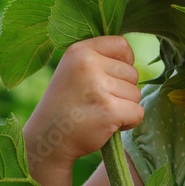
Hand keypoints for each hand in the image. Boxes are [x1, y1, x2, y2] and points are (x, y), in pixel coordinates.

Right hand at [23, 36, 142, 171]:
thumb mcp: (74, 70)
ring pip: (136, 93)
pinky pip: (137, 112)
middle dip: (123, 90)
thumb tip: (130, 56)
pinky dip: (129, 122)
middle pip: (132, 73)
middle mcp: (88, 64)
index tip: (111, 77)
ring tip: (98, 112)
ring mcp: (98, 87)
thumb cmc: (66, 104)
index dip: (124, 62)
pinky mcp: (109, 110)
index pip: (121, 45)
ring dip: (124, 107)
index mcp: (79, 51)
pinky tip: (107, 125)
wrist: (47, 140)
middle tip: (97, 102)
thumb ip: (99, 59)